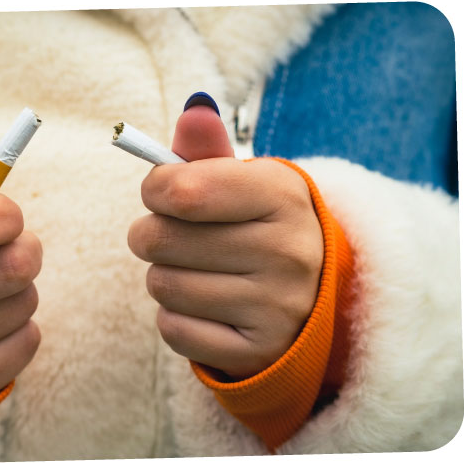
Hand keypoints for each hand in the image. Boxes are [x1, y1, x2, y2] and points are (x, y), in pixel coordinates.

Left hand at [127, 101, 322, 378]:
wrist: (310, 298)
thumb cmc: (258, 226)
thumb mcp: (243, 182)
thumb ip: (208, 149)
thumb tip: (194, 110)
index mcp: (283, 196)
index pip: (181, 191)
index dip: (155, 189)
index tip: (164, 192)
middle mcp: (288, 252)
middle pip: (157, 240)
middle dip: (153, 235)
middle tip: (177, 237)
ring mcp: (277, 307)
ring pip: (161, 285)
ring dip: (165, 277)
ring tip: (198, 272)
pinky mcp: (257, 352)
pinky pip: (172, 329)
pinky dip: (176, 318)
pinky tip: (208, 307)